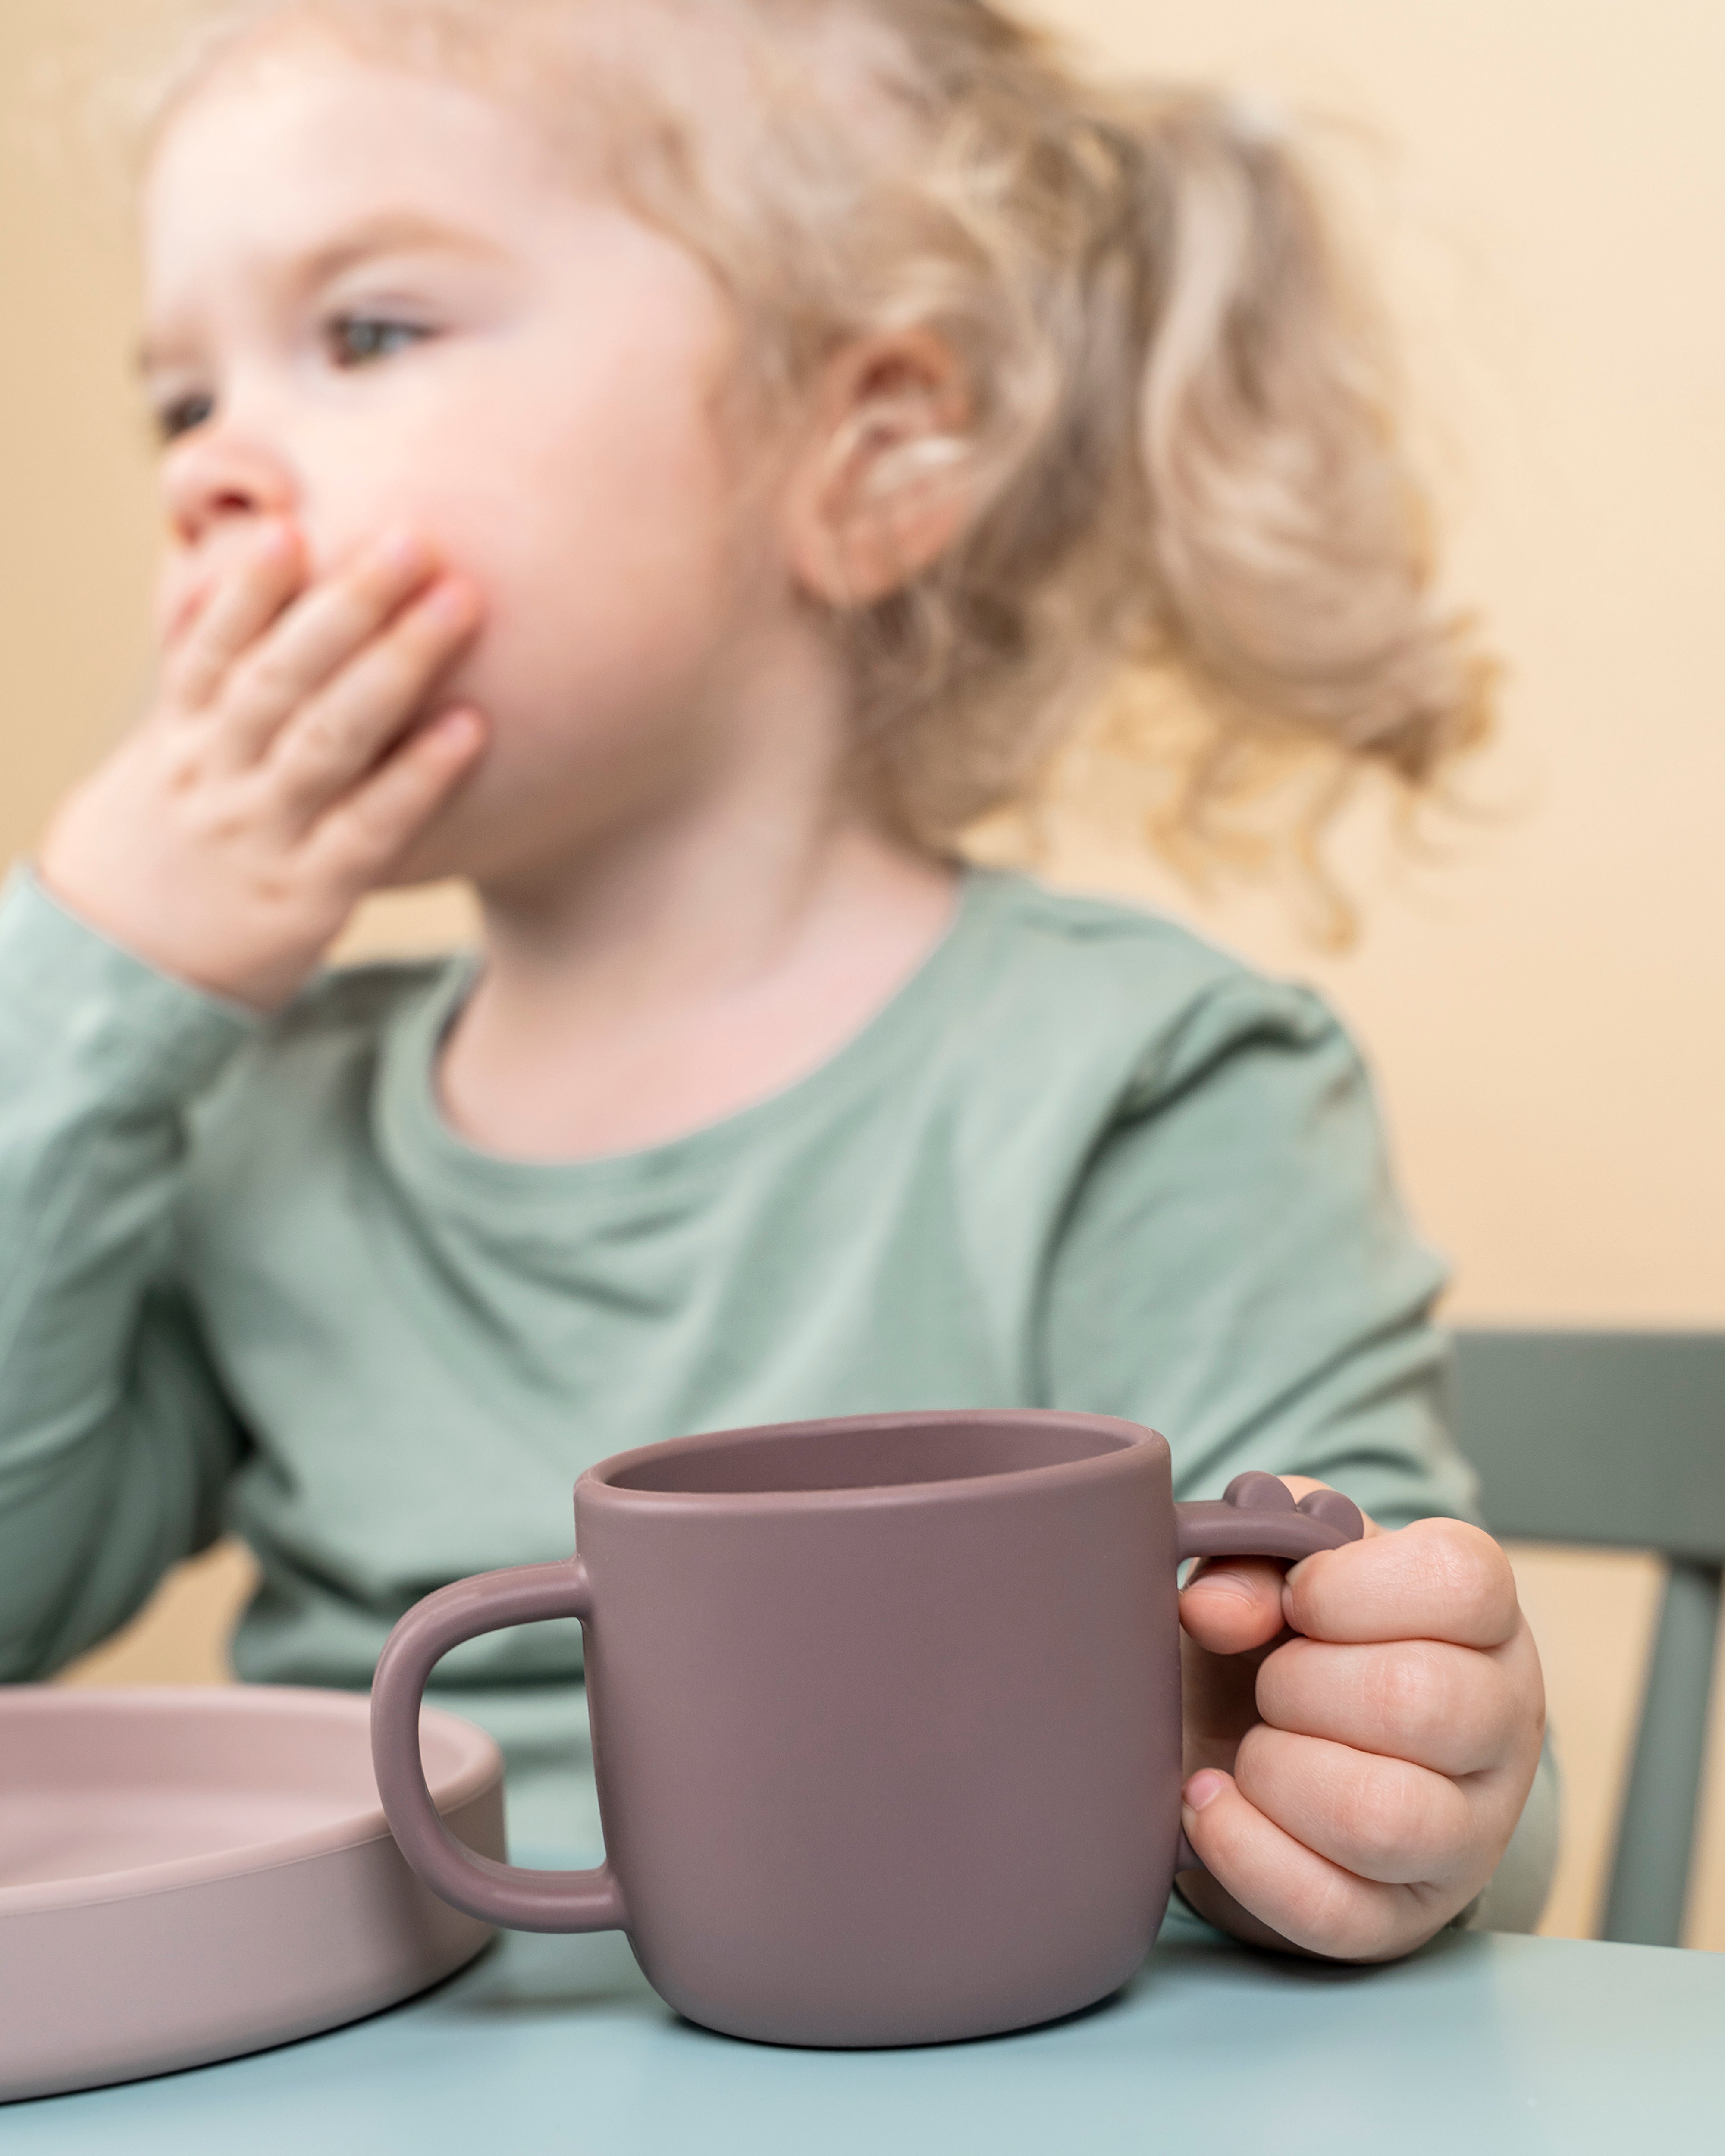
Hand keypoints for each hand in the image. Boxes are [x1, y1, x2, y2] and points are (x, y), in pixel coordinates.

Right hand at [37, 519, 486, 1010]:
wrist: (129, 966)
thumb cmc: (178, 838)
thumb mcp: (171, 757)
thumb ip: (209, 680)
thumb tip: (235, 581)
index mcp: (183, 736)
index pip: (212, 649)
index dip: (249, 589)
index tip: (289, 527)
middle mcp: (219, 776)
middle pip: (281, 678)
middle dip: (349, 605)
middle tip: (415, 539)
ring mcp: (265, 834)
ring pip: (326, 739)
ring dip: (395, 666)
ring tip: (456, 604)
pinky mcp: (312, 894)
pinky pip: (372, 826)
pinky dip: (420, 776)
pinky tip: (470, 728)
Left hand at [1175, 1477, 1544, 1959]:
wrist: (1258, 1742)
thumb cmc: (1284, 1636)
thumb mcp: (1270, 1570)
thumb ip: (1244, 1560)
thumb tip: (1214, 1608)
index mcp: (1483, 1619)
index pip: (1465, 1583)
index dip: (1349, 1586)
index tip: (1293, 1599)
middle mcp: (1502, 1727)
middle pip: (1420, 1703)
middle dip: (1299, 1685)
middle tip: (1267, 1684)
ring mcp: (1469, 1835)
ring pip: (1384, 1819)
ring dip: (1277, 1772)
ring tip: (1250, 1749)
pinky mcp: (1406, 1918)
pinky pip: (1329, 1908)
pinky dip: (1242, 1850)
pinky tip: (1208, 1804)